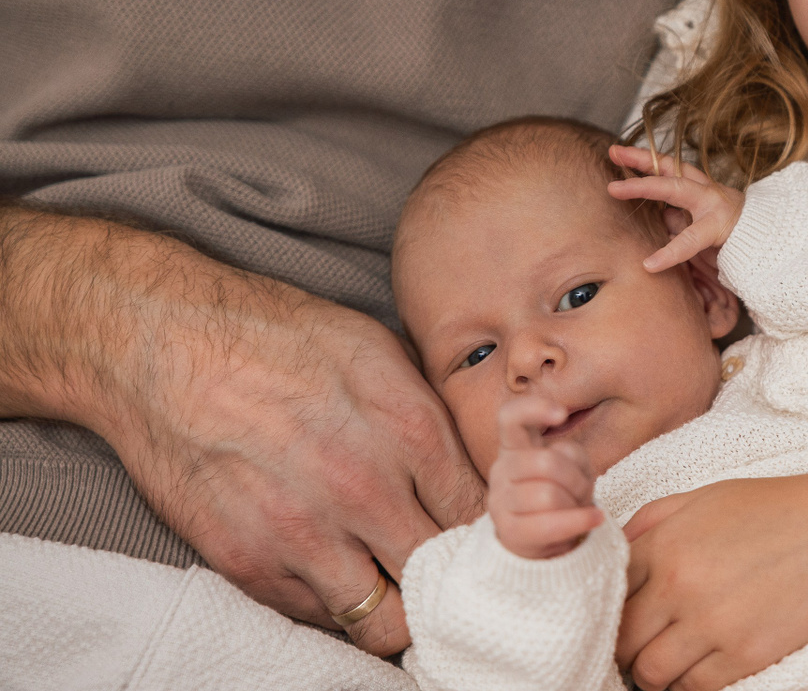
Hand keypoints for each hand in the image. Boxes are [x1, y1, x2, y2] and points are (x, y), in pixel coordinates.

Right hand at [0, 206, 485, 655]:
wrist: (163, 343)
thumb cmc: (276, 336)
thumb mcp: (379, 351)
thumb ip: (432, 415)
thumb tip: (478, 465)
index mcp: (409, 430)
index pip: (485, 517)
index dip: (493, 534)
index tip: (486, 536)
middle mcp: (362, 490)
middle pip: (445, 578)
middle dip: (455, 578)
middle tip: (448, 568)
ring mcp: (302, 534)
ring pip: (386, 622)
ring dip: (398, 608)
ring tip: (393, 581)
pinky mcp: (247, 563)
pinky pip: (317, 617)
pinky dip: (335, 605)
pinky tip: (336, 572)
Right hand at [489, 395, 603, 557]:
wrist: (543, 539)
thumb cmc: (561, 492)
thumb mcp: (571, 466)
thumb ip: (568, 454)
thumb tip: (558, 453)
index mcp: (514, 446)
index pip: (510, 416)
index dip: (534, 409)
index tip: (562, 415)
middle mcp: (501, 469)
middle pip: (545, 462)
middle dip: (577, 478)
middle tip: (584, 490)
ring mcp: (500, 501)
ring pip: (547, 494)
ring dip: (575, 502)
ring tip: (578, 508)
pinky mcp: (508, 531)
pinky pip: (549, 524)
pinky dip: (579, 521)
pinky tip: (594, 518)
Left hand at [607, 146, 745, 272]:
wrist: (769, 250)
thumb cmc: (733, 241)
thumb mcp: (699, 228)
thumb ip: (678, 221)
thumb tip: (654, 219)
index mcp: (702, 190)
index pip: (671, 167)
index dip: (644, 158)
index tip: (616, 152)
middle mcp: (707, 191)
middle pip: (671, 167)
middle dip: (640, 158)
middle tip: (613, 152)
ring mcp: (714, 206)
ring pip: (676, 189)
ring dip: (644, 187)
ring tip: (614, 189)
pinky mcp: (720, 228)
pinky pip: (689, 240)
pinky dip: (669, 252)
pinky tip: (650, 263)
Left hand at [615, 454, 807, 690]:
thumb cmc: (778, 508)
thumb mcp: (707, 496)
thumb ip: (653, 520)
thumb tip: (614, 551)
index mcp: (665, 544)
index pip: (610, 596)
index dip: (614, 611)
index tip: (627, 616)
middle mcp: (680, 586)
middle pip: (623, 642)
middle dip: (628, 648)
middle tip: (644, 645)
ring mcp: (712, 625)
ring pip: (652, 674)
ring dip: (655, 673)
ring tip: (670, 661)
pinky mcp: (745, 656)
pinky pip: (696, 688)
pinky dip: (691, 684)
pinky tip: (702, 667)